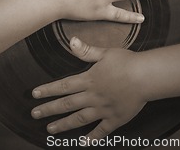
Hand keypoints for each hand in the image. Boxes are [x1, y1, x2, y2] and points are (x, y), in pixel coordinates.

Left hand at [31, 37, 145, 142]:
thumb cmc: (126, 62)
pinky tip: (83, 143)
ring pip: (79, 119)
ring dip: (63, 125)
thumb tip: (71, 40)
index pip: (64, 85)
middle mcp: (93, 96)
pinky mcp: (115, 119)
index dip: (48, 90)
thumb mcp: (105, 52)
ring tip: (50, 129)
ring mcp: (103, 109)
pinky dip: (91, 138)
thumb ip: (86, 50)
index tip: (34, 94)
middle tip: (34, 114)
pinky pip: (101, 131)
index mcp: (89, 80)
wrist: (145, 77)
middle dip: (49, 109)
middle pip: (67, 104)